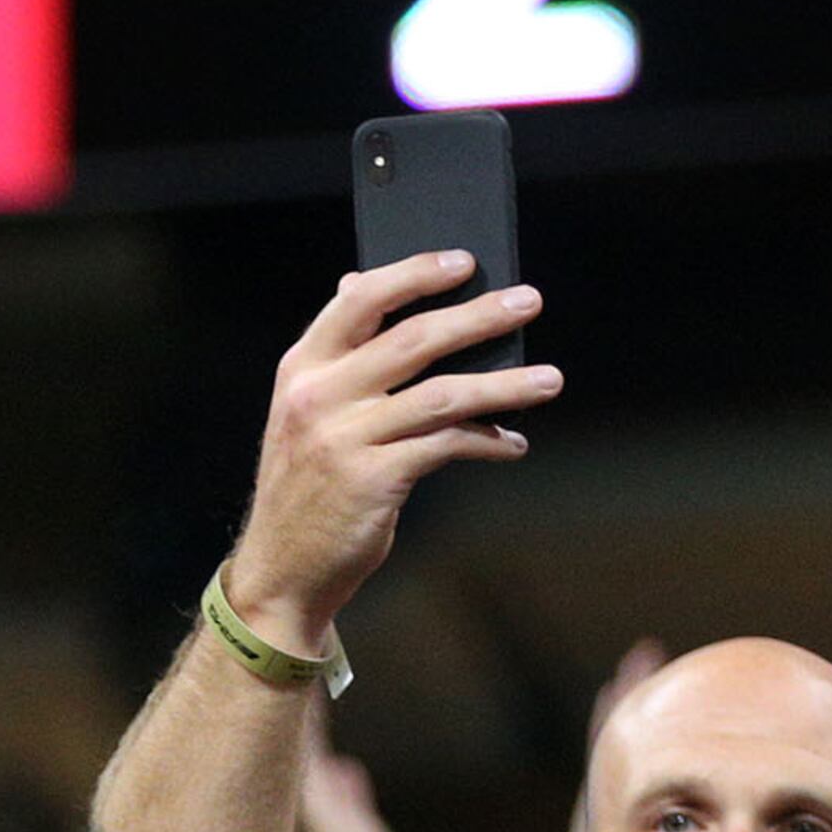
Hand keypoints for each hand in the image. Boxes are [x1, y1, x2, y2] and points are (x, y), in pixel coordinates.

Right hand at [221, 256, 562, 654]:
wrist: (282, 569)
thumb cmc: (306, 487)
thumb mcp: (305, 414)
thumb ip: (337, 357)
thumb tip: (357, 283)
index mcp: (302, 370)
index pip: (360, 301)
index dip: (415, 274)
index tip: (464, 262)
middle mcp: (319, 398)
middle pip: (413, 339)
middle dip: (478, 316)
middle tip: (528, 301)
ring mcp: (344, 440)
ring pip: (442, 394)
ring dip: (504, 385)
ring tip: (549, 379)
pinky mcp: (373, 481)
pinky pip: (447, 446)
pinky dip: (488, 442)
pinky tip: (511, 443)